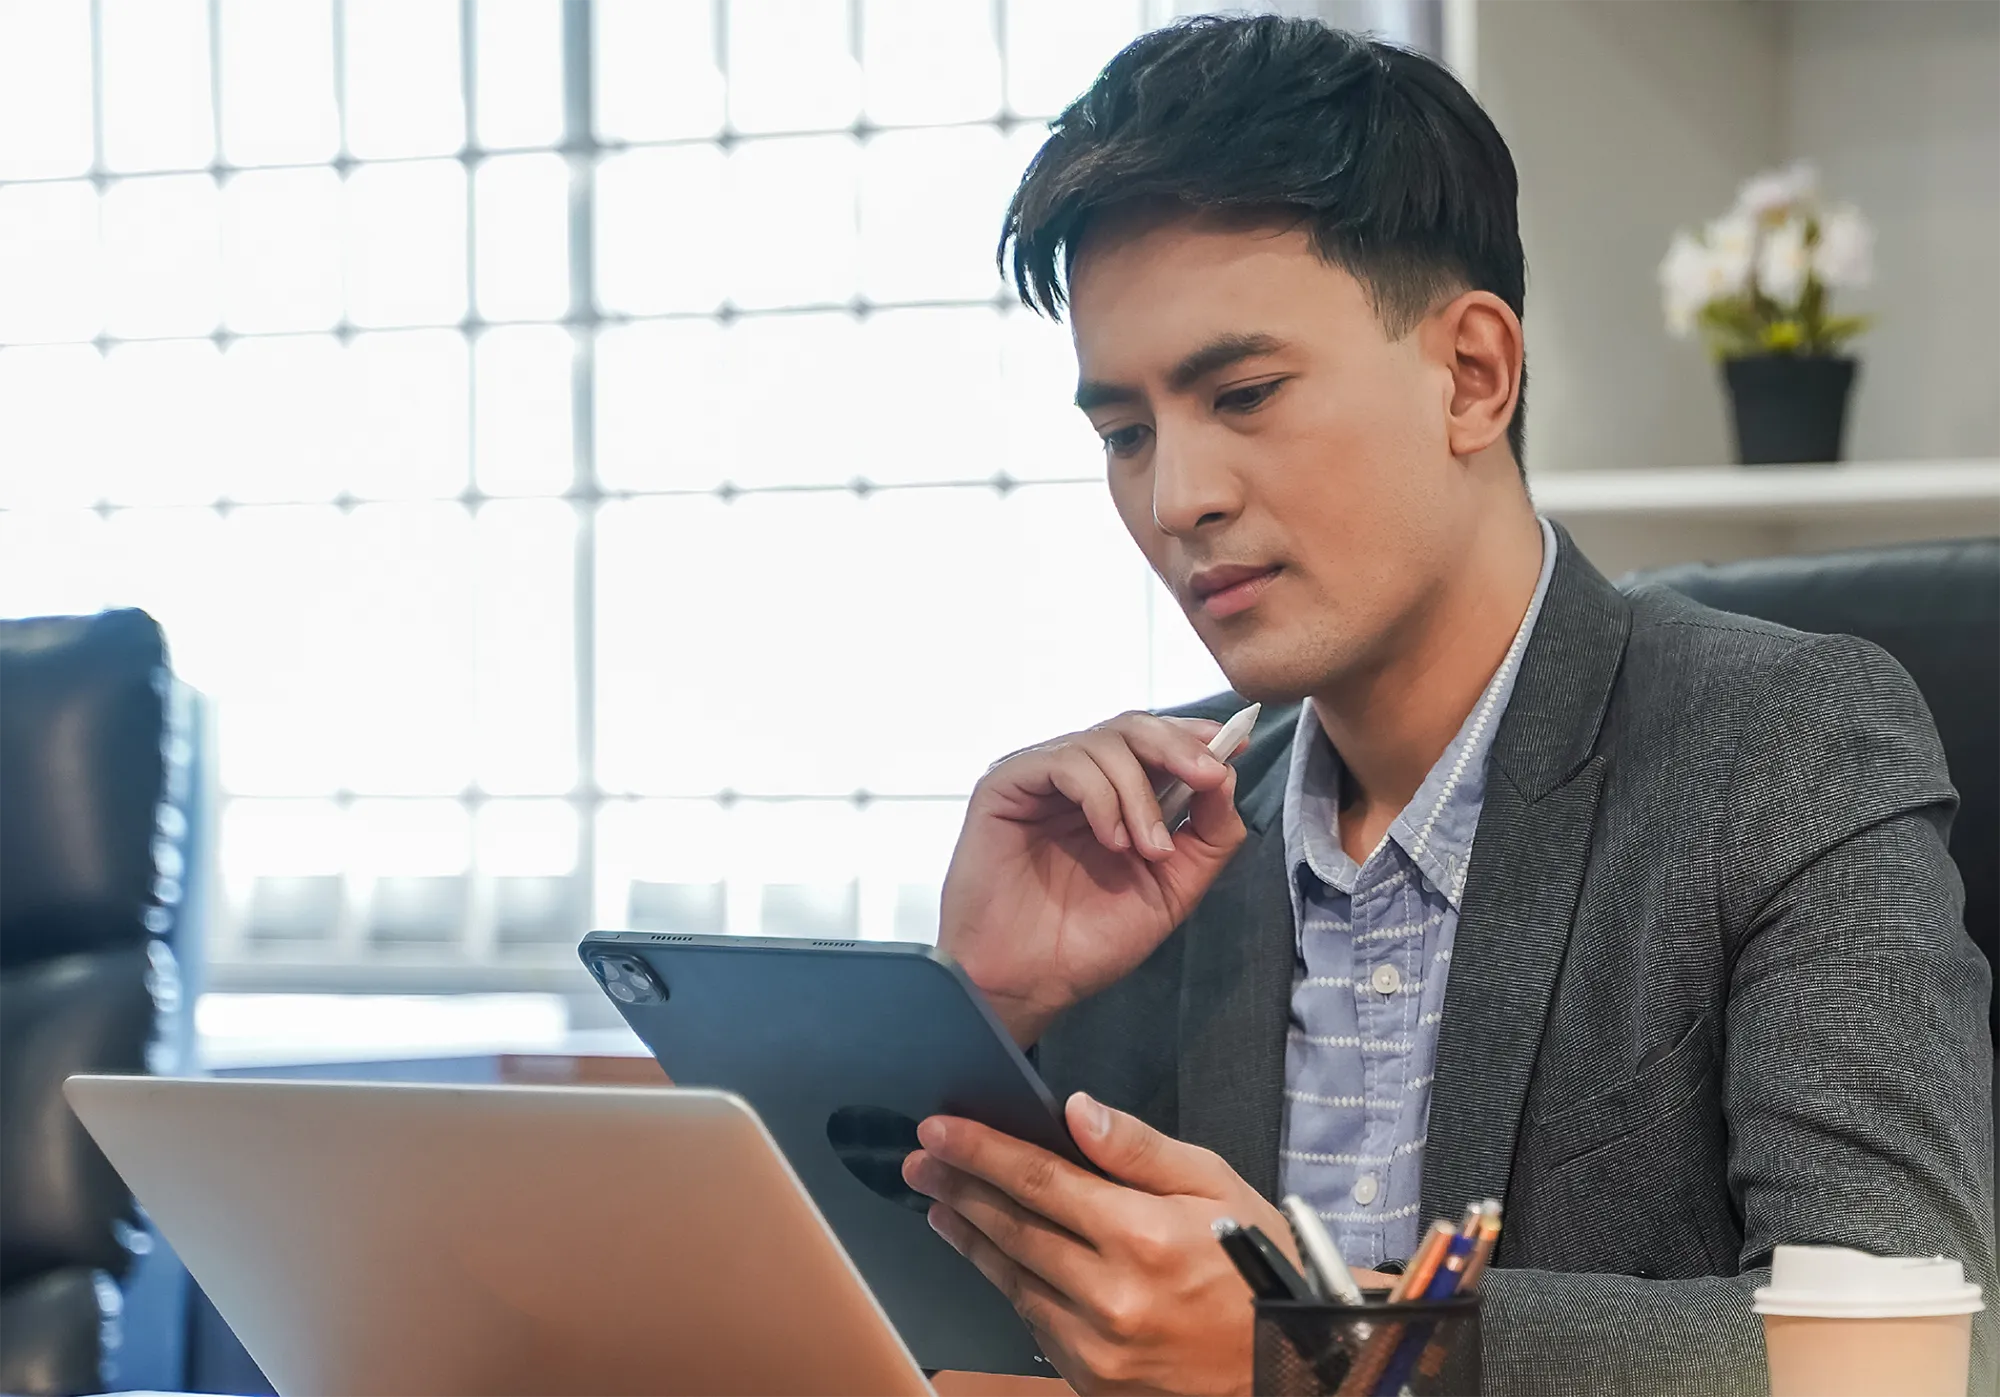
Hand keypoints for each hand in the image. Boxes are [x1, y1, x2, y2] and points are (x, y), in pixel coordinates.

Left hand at [903, 1094, 1394, 1396]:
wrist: (1297, 1363)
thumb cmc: (1262, 1262)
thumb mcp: (1216, 1183)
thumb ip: (1138, 1149)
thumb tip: (1074, 1110)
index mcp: (1142, 1236)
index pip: (1040, 1180)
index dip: (983, 1151)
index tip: (939, 1128)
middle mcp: (1112, 1295)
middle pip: (1014, 1229)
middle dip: (960, 1188)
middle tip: (920, 1161)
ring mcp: (1099, 1346)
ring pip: (1014, 1280)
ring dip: (971, 1238)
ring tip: (940, 1205)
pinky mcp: (1096, 1381)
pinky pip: (1036, 1324)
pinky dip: (1008, 1285)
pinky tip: (990, 1258)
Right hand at [940, 712, 1249, 1044]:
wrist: (1029, 983)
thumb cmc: (1089, 941)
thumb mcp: (1173, 889)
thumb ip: (1208, 836)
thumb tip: (1226, 776)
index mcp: (1114, 797)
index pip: (1156, 743)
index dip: (1195, 736)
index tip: (1236, 743)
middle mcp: (1076, 780)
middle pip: (1133, 727)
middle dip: (1179, 747)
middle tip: (1208, 777)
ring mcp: (1040, 779)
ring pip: (1105, 742)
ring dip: (1140, 794)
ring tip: (1148, 850)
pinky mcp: (1006, 785)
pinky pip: (1066, 763)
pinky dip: (1102, 797)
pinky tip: (1111, 840)